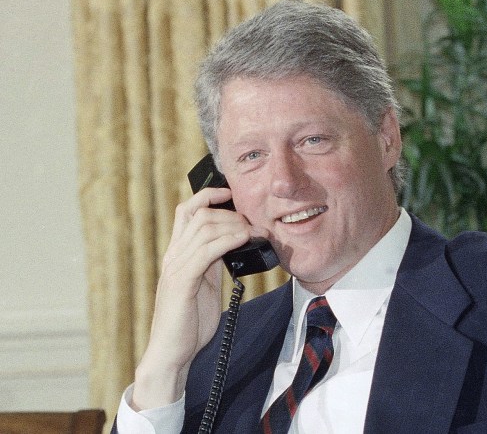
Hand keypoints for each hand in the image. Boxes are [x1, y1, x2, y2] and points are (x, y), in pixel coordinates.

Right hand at [130, 187, 251, 409]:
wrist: (172, 353)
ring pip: (202, 228)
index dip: (207, 195)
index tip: (230, 193)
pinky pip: (204, 251)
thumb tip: (235, 244)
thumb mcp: (204, 284)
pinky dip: (226, 240)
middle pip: (198, 214)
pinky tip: (243, 239)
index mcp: (178, 254)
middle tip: (253, 224)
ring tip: (254, 233)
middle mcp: (173, 256)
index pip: (186, 211)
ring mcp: (175, 268)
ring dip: (234, 225)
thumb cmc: (189, 322)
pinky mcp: (181, 283)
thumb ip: (213, 263)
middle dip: (230, 213)